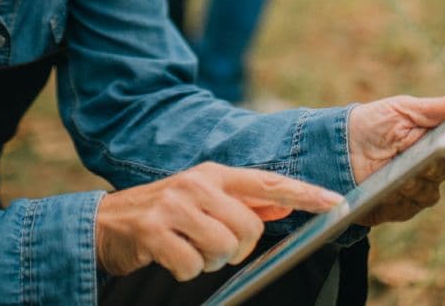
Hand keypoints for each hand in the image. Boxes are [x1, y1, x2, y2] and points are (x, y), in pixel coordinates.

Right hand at [94, 162, 342, 280]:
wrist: (106, 223)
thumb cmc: (164, 213)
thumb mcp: (204, 200)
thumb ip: (245, 203)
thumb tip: (283, 204)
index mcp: (214, 174)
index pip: (268, 182)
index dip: (304, 194)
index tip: (337, 203)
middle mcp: (196, 184)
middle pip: (248, 228)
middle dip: (238, 249)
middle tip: (216, 248)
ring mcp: (174, 206)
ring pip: (224, 248)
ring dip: (211, 261)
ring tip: (191, 250)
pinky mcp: (153, 231)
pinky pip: (193, 265)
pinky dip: (187, 270)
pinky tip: (172, 258)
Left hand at [346, 86, 444, 225]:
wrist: (336, 149)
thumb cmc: (373, 123)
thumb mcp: (404, 109)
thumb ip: (441, 106)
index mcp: (436, 140)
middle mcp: (432, 167)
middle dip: (432, 164)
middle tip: (422, 159)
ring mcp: (417, 189)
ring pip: (429, 192)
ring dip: (414, 183)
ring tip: (399, 177)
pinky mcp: (401, 208)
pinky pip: (409, 207)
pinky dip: (399, 200)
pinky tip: (387, 193)